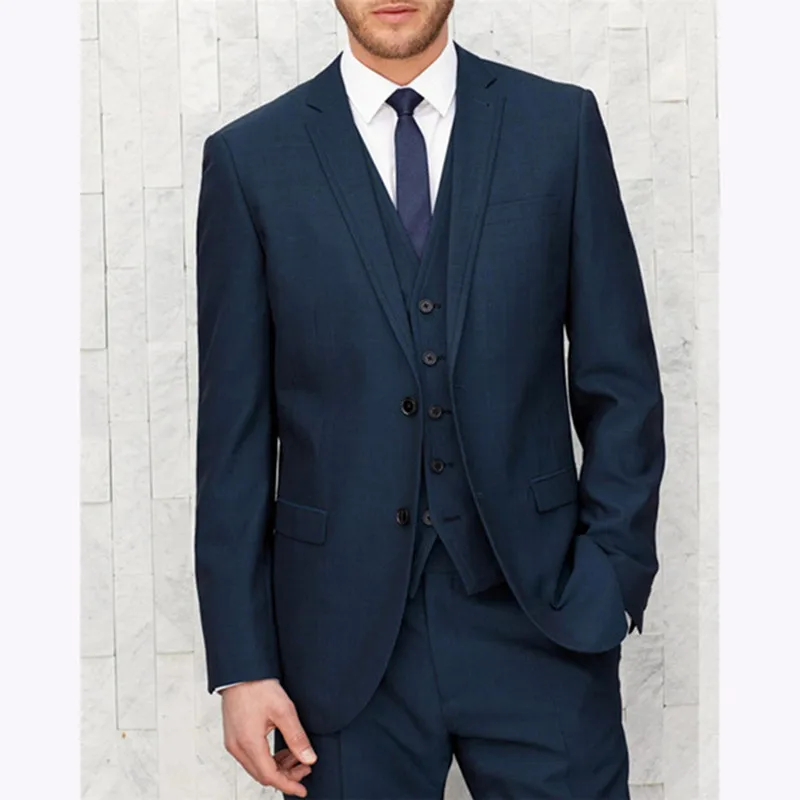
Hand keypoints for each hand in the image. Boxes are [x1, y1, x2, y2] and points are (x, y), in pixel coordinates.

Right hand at [221, 678, 316, 796]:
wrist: (240, 671)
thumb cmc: (257, 686)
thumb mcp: (283, 710)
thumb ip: (297, 737)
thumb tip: (308, 758)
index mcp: (248, 743)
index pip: (270, 776)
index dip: (288, 785)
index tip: (302, 790)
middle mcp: (237, 746)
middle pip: (262, 775)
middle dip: (285, 776)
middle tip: (304, 769)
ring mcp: (233, 742)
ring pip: (257, 767)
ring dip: (277, 767)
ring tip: (296, 757)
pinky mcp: (234, 736)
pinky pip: (251, 757)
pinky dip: (267, 758)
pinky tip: (281, 750)